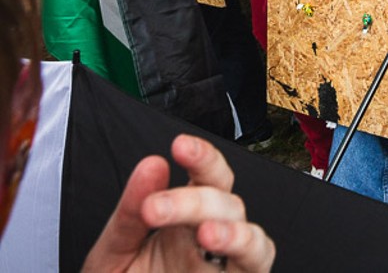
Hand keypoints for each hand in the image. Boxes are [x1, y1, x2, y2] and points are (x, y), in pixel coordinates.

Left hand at [82, 134, 274, 272]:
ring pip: (256, 242)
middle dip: (197, 201)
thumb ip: (129, 213)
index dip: (204, 158)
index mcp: (185, 224)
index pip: (210, 179)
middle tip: (155, 210)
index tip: (180, 146)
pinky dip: (244, 260)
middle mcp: (210, 245)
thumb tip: (152, 165)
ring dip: (236, 233)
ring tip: (206, 233)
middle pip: (230, 206)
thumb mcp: (111, 254)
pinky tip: (218, 250)